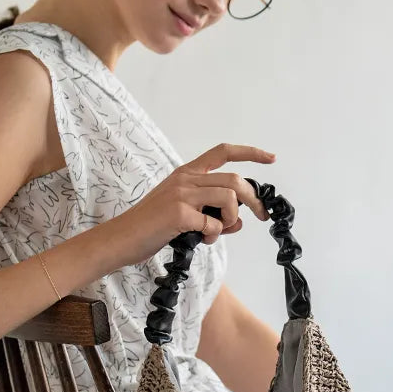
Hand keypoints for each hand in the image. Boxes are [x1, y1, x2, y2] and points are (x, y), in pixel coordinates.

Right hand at [122, 143, 275, 262]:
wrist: (121, 238)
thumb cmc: (152, 227)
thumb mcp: (185, 212)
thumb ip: (212, 211)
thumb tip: (241, 221)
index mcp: (187, 173)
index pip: (222, 152)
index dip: (250, 152)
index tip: (271, 158)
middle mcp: (185, 178)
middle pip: (235, 180)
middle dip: (255, 199)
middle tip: (262, 216)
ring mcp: (181, 194)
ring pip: (229, 199)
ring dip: (232, 220)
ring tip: (217, 232)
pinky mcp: (178, 213)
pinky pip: (213, 224)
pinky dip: (213, 235)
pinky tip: (199, 239)